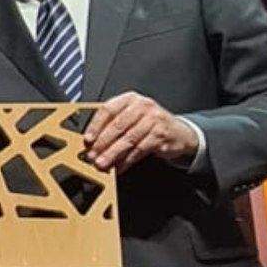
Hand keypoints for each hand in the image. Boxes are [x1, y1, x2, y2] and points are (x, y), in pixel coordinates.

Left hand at [84, 91, 199, 171]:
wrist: (178, 132)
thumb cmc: (149, 124)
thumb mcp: (131, 117)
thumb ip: (112, 125)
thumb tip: (92, 142)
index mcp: (130, 99)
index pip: (108, 109)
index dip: (95, 125)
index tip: (87, 139)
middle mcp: (143, 106)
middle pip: (117, 125)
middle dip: (102, 143)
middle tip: (92, 155)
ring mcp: (154, 120)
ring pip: (128, 139)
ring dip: (112, 154)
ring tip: (102, 163)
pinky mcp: (161, 135)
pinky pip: (140, 150)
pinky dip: (127, 160)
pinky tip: (119, 167)